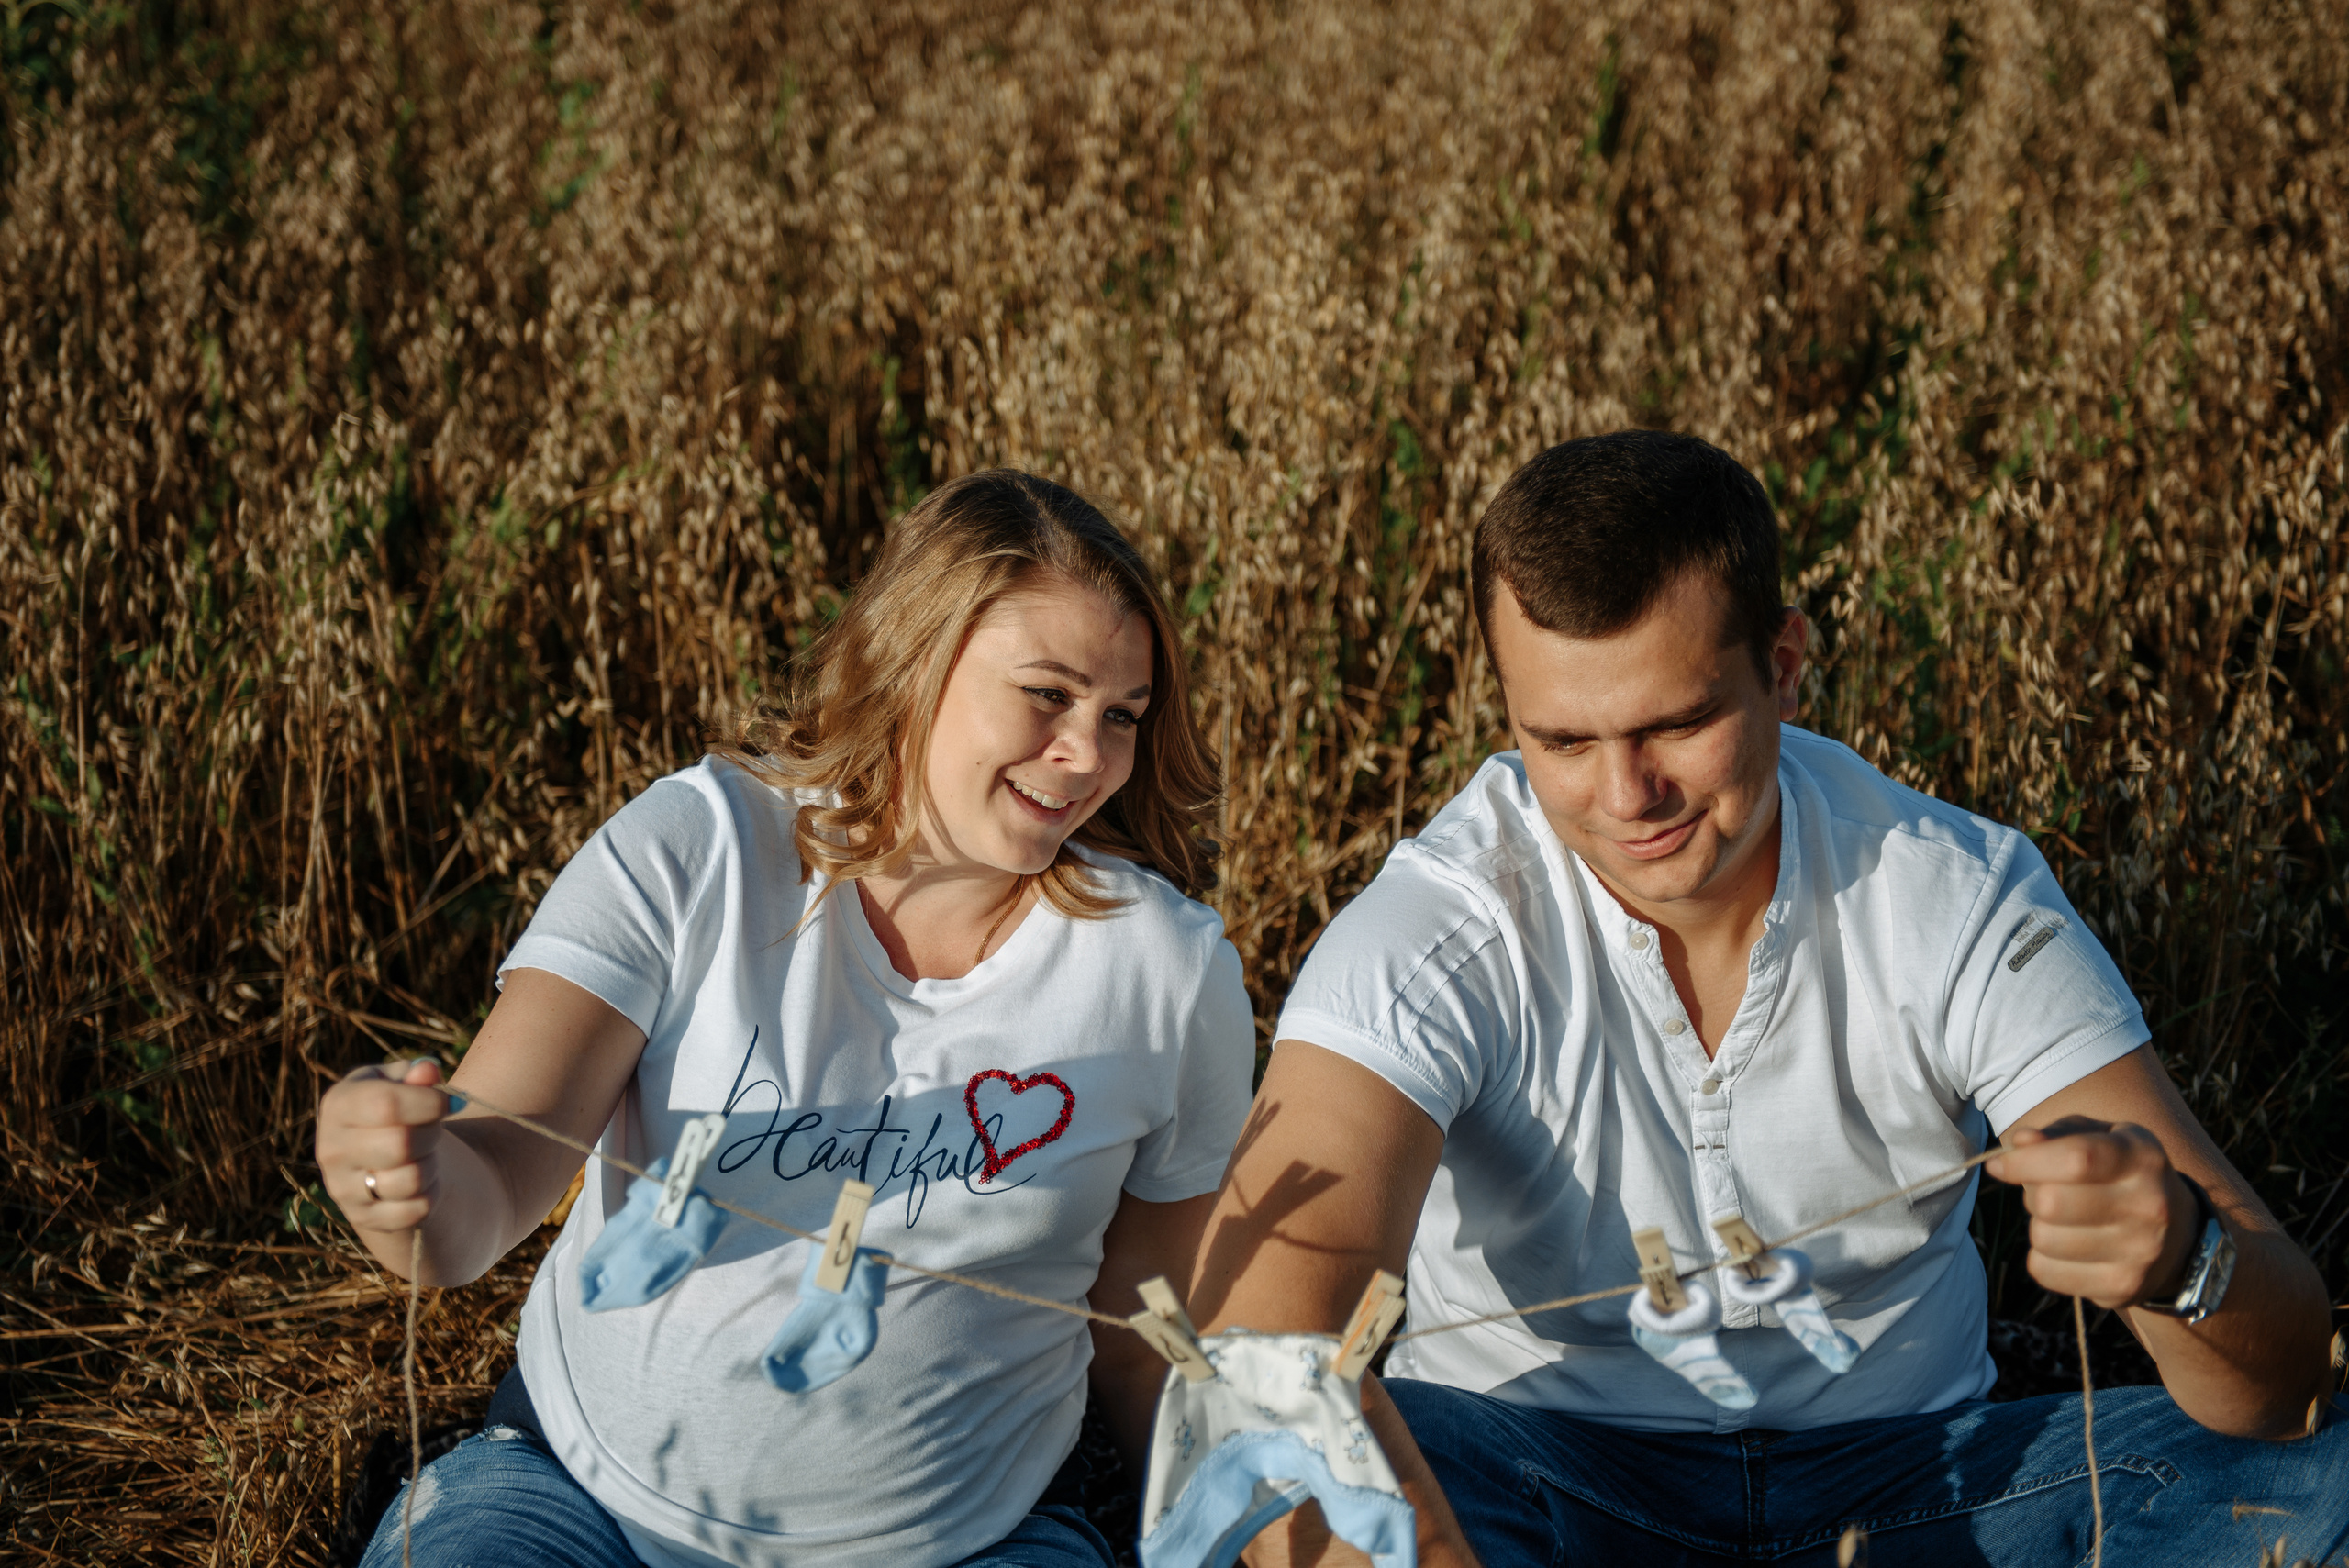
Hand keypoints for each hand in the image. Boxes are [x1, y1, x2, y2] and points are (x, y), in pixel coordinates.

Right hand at [316, 1058, 452, 1237]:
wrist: (381, 1164)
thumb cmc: (397, 1114)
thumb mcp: (402, 1085)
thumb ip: (416, 1074)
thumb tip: (427, 1070)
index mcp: (338, 1105)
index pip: (385, 1103)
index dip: (429, 1101)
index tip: (449, 1102)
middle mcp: (331, 1149)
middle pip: (400, 1144)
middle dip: (432, 1134)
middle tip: (434, 1130)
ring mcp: (343, 1189)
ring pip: (410, 1180)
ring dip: (431, 1165)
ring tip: (423, 1155)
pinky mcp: (365, 1219)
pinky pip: (415, 1209)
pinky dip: (429, 1195)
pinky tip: (419, 1183)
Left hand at [1984, 1115, 2198, 1311]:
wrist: (2177, 1235)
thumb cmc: (2118, 1174)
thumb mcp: (2099, 1139)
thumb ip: (2057, 1134)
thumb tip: (2020, 1142)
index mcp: (2141, 1158)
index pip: (2076, 1159)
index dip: (2024, 1161)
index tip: (1999, 1166)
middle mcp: (2149, 1206)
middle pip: (2051, 1202)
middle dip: (2032, 1194)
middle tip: (2043, 1192)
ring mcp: (2140, 1252)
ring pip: (2043, 1238)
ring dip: (2038, 1226)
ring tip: (2062, 1220)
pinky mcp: (2123, 1287)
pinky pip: (2044, 1272)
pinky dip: (2042, 1258)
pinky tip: (2067, 1248)